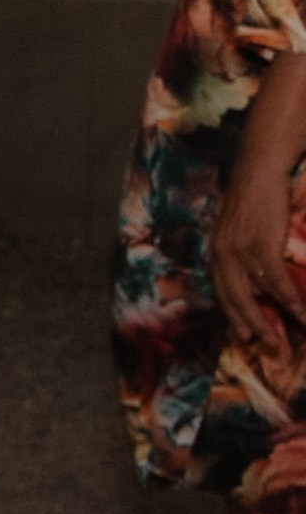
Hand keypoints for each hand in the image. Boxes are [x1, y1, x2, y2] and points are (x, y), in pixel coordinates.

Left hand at [210, 165, 305, 346]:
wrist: (258, 170)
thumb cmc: (253, 195)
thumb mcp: (237, 225)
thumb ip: (240, 248)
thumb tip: (255, 270)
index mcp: (215, 250)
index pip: (220, 289)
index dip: (231, 311)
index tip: (241, 331)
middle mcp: (221, 254)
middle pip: (233, 298)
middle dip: (248, 324)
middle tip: (261, 343)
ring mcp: (239, 251)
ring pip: (254, 295)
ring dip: (272, 318)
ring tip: (285, 336)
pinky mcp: (260, 246)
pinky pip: (275, 282)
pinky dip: (288, 300)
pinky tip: (300, 313)